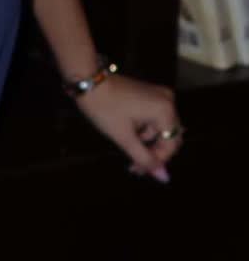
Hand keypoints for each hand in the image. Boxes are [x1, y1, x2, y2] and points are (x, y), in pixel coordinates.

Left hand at [67, 71, 184, 182]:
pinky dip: (145, 130)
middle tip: (135, 165)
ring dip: (147, 142)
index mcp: (165, 111)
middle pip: (170, 137)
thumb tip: (164, 178)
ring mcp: (161, 96)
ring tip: (128, 147)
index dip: (156, 161)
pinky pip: (156, 119)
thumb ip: (145, 159)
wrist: (89, 82)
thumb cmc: (105, 109)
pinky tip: (130, 133)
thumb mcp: (124, 138)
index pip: (171, 146)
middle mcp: (169, 101)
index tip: (138, 170)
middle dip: (153, 153)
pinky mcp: (152, 95)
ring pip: (162, 129)